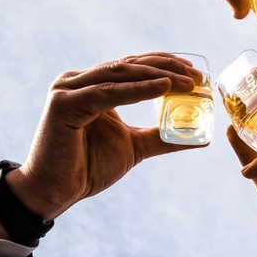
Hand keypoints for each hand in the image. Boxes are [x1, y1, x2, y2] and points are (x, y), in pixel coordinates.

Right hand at [4, 54, 200, 220]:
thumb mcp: (134, 147)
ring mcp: (68, 89)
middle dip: (166, 67)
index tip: (194, 72)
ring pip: (120, 75)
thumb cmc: (88, 169)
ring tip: (186, 82)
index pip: (132, 66)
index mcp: (92, 86)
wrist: (54, 192)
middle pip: (128, 65)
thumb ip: (162, 138)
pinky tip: (162, 88)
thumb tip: (201, 139)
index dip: (164, 64)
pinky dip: (137, 90)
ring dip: (157, 75)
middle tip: (197, 76)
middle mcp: (78, 81)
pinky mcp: (63, 104)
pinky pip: (107, 93)